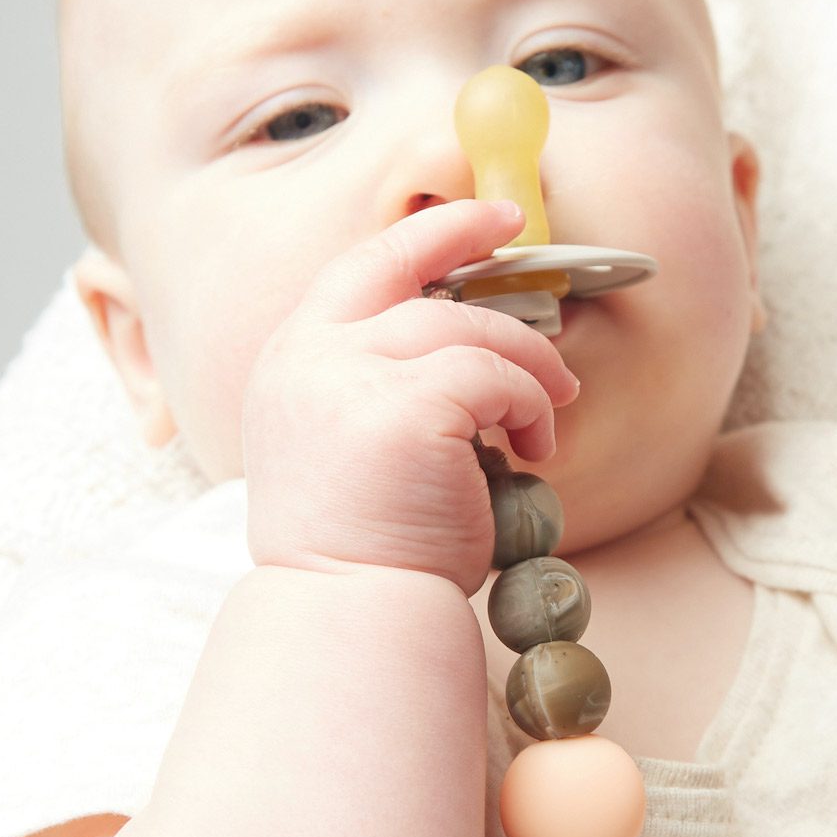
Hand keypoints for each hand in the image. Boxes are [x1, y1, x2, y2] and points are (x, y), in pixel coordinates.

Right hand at [243, 198, 580, 591]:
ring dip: (525, 366)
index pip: (359, 269)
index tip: (484, 219)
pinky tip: (532, 452)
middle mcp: (307, 359)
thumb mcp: (352, 446)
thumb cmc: (367, 551)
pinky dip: (528, 405)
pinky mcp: (404, 407)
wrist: (352, 616)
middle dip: (473, 241)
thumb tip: (463, 347)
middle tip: (527, 239)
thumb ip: (381, 387)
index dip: (427, 237)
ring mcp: (349, 377)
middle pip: (408, 273)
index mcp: (290, 365)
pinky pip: (494, 376)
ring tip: (545, 420)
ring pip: (467, 327)